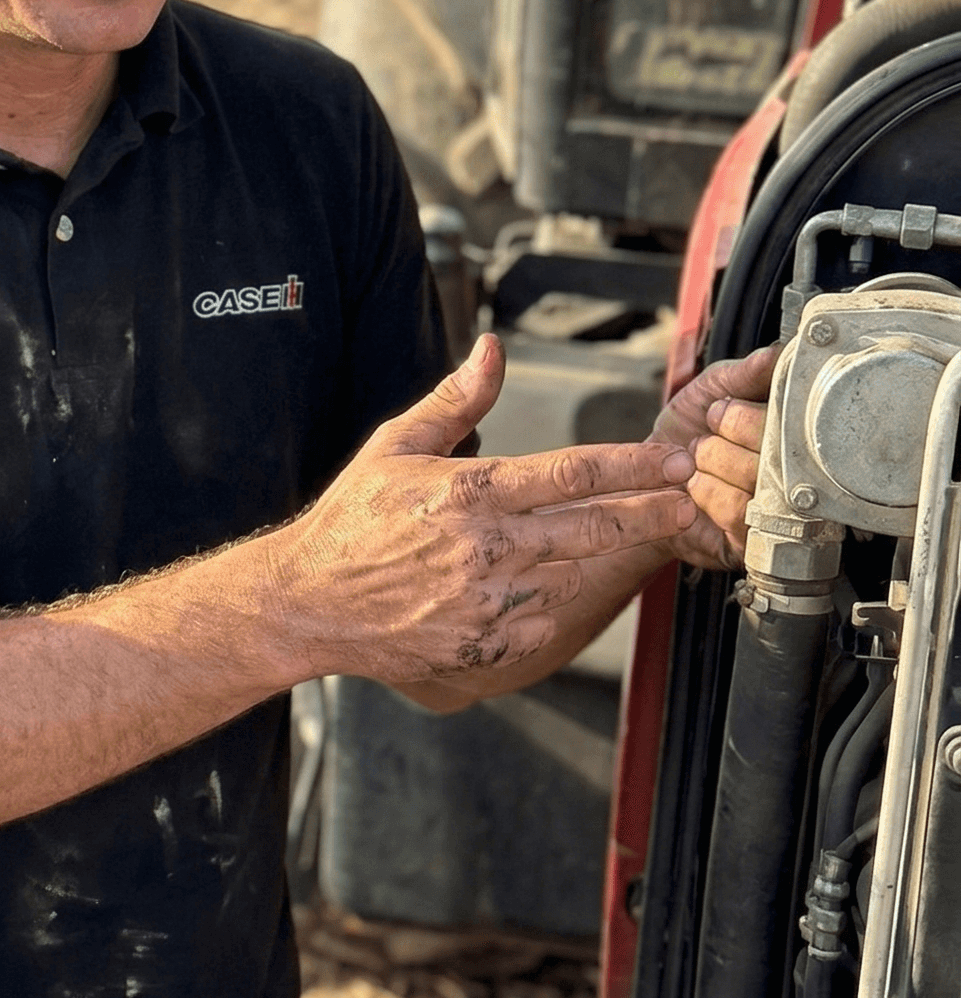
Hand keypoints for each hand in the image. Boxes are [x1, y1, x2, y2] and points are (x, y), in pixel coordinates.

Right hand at [270, 334, 697, 683]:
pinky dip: (547, 607)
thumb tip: (492, 350)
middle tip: (690, 501)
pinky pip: (542, 624)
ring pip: (571, 578)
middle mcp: (483, 549)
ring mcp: (485, 603)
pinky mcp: (481, 646)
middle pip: (592, 529)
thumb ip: (455, 402)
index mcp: (467, 492)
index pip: (570, 472)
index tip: (674, 459)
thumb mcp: (395, 447)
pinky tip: (530, 591)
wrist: (307, 603)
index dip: (632, 465)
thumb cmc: (350, 521)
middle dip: (650, 513)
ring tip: (584, 546)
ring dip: (587, 562)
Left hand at [648, 344, 779, 568]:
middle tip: (709, 433)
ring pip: (761, 480)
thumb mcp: (711, 390)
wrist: (643, 480)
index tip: (723, 408)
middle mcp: (792, 474)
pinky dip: (711, 494)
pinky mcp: (754, 541)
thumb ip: (744, 372)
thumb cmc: (684, 434)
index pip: (799, 419)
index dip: (752, 413)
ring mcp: (777, 510)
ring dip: (716, 463)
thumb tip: (779, 352)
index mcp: (790, 435)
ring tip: (700, 461)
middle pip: (782, 449)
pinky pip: (743, 513)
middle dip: (730, 434)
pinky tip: (697, 487)